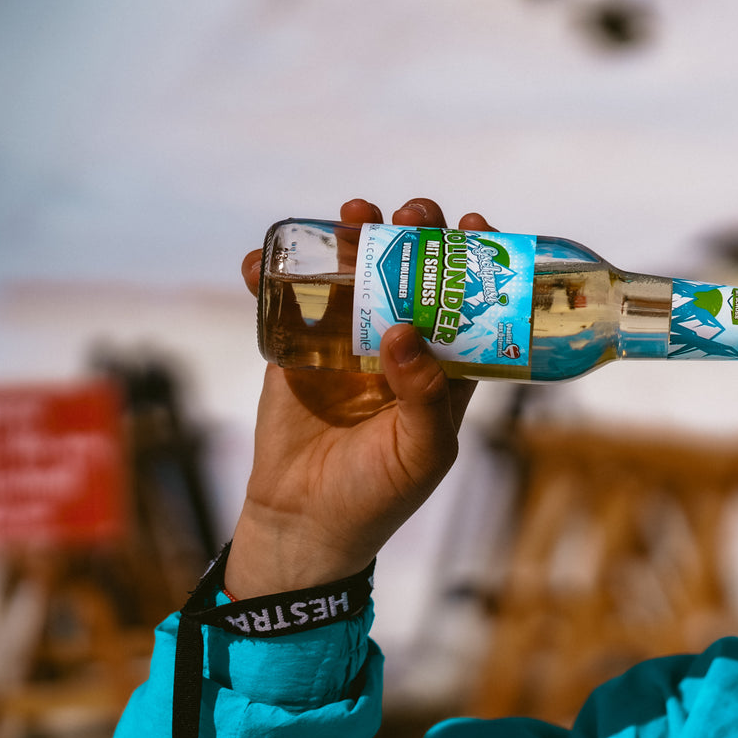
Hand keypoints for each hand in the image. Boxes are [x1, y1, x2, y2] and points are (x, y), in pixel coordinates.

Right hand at [225, 198, 490, 598]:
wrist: (305, 524)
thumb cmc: (379, 494)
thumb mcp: (422, 451)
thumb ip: (425, 396)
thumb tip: (404, 331)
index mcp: (445, 368)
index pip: (470, 303)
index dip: (475, 262)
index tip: (476, 224)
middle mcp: (401, 348)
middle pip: (414, 276)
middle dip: (416, 236)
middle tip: (412, 213)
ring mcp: (348, 345)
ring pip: (355, 277)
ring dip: (354, 238)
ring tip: (355, 213)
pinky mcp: (297, 352)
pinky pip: (288, 304)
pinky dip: (272, 275)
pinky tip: (261, 260)